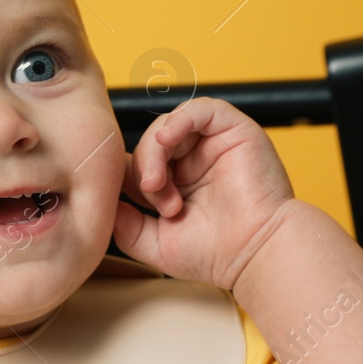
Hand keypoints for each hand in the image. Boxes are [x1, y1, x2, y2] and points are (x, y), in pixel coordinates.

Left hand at [112, 96, 296, 290]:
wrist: (257, 254)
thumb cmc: (216, 254)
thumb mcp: (154, 244)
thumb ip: (126, 225)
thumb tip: (105, 203)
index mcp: (178, 182)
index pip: (138, 162)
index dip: (126, 178)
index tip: (128, 205)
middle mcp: (194, 160)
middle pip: (149, 144)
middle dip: (143, 171)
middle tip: (160, 203)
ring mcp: (213, 144)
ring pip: (166, 127)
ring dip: (154, 154)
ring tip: (161, 186)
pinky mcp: (234, 130)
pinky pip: (200, 109)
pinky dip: (178, 120)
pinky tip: (167, 140)